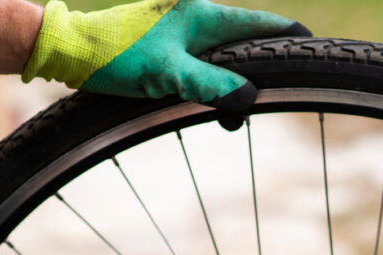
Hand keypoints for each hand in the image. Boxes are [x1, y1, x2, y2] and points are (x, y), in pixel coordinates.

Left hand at [21, 0, 308, 107]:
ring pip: (227, 56)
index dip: (287, 37)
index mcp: (203, 14)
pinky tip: (210, 102)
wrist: (71, 51)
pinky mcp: (170, 45)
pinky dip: (216, 83)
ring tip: (236, 111)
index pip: (260, 24)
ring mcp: (183, 30)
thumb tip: (248, 100)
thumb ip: (213, 86)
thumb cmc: (116, 57)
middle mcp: (197, 17)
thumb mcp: (170, 76)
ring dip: (236, 82)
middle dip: (261, 70)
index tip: (311, 48)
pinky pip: (207, 63)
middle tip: (273, 96)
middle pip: (247, 42)